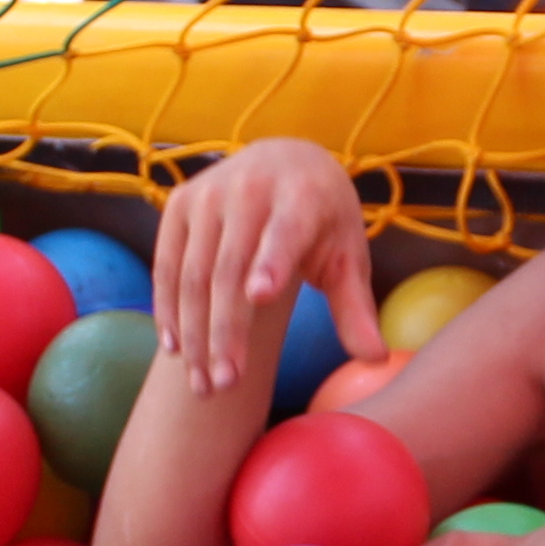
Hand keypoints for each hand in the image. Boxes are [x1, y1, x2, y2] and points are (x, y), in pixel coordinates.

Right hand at [147, 136, 379, 397]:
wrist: (284, 161)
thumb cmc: (323, 219)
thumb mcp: (347, 255)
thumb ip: (355, 307)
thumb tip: (377, 360)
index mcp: (303, 196)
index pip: (285, 233)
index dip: (271, 262)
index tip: (260, 297)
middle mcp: (250, 188)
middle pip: (229, 270)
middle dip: (224, 332)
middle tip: (226, 385)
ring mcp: (208, 194)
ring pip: (192, 275)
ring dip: (194, 334)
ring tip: (202, 384)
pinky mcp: (179, 203)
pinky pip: (167, 266)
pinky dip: (168, 310)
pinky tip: (176, 350)